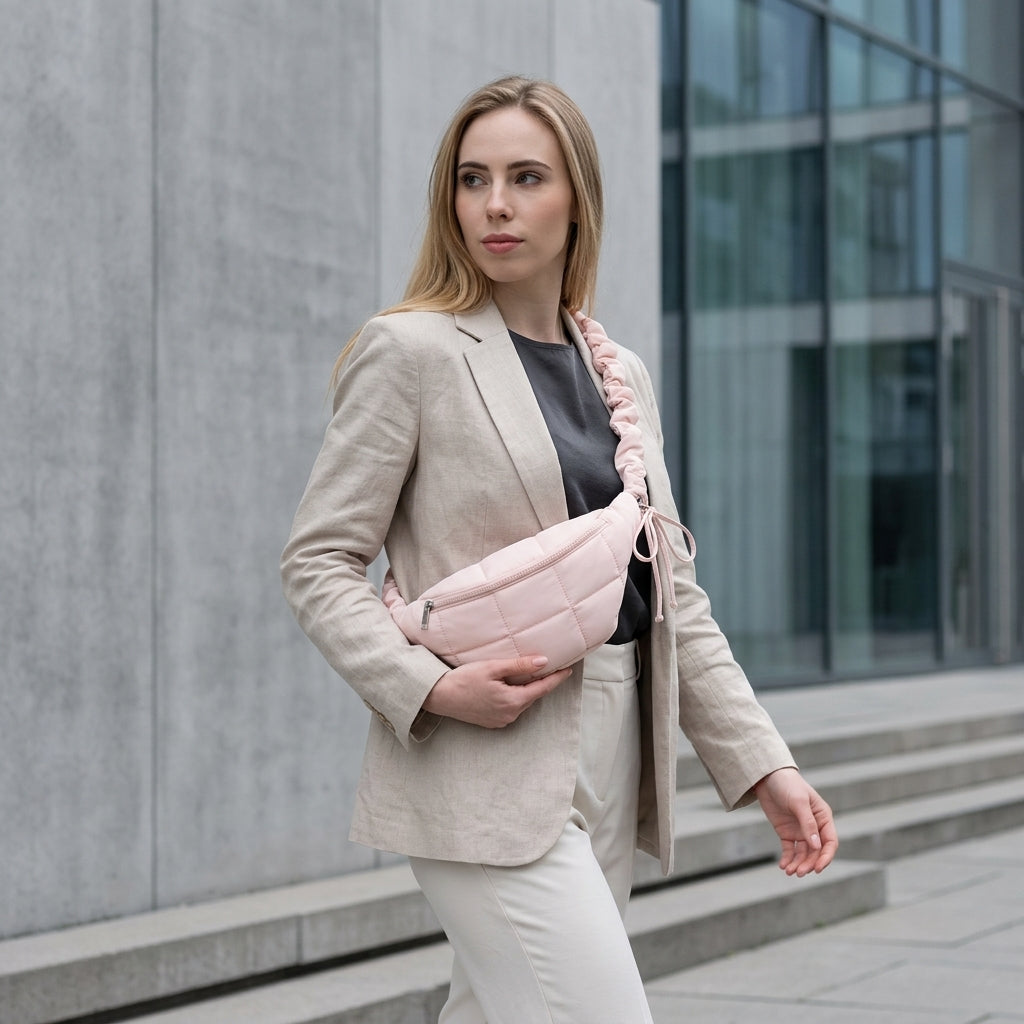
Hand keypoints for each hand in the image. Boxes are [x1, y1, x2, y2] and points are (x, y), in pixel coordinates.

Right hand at [422, 656, 572, 728]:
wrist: (439, 696)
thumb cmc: (463, 679)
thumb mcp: (493, 668)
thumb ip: (520, 666)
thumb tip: (544, 662)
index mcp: (513, 701)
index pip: (542, 688)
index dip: (557, 678)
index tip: (569, 669)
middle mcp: (510, 715)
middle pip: (532, 696)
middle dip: (542, 682)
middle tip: (551, 666)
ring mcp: (501, 720)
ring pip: (522, 702)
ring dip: (527, 689)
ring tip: (530, 674)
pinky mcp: (492, 722)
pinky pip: (511, 708)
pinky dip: (515, 696)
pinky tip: (510, 685)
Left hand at [753, 767, 838, 876]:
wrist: (767, 777)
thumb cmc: (788, 784)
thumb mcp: (799, 802)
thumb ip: (808, 823)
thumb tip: (816, 846)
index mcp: (823, 817)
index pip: (830, 842)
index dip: (825, 857)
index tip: (817, 868)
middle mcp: (814, 827)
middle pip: (816, 851)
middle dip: (808, 863)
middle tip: (799, 872)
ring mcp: (800, 830)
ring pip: (803, 853)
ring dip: (798, 864)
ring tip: (789, 871)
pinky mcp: (786, 832)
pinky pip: (790, 850)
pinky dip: (788, 859)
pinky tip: (783, 866)